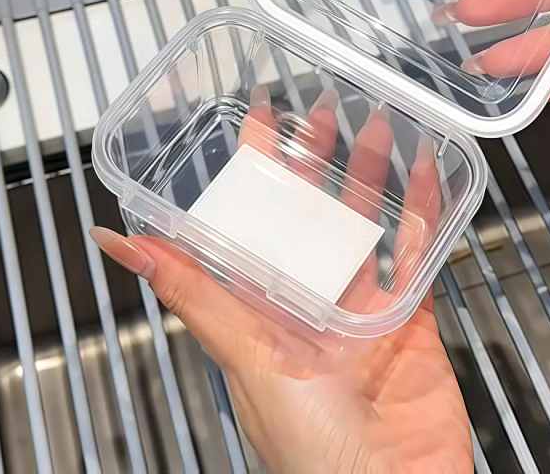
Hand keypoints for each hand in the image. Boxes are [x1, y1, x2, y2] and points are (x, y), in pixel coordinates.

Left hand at [90, 86, 472, 473]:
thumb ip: (196, 295)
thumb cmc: (311, 449)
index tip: (255, 120)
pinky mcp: (412, 316)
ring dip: (369, 176)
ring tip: (375, 126)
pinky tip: (426, 172)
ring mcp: (364, 307)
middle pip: (312, 215)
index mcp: (266, 308)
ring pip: (366, 224)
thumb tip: (123, 247)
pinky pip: (418, 253)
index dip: (253, 170)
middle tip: (322, 110)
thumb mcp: (249, 357)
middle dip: (316, 161)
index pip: (253, 222)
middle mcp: (312, 301)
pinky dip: (424, 211)